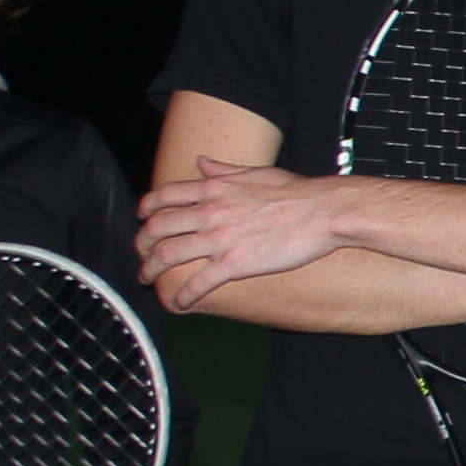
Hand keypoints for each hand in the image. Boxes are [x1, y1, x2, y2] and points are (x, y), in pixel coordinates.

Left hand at [138, 157, 354, 309]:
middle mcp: (210, 212)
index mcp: (214, 189)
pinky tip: (178, 303)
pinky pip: (198, 282)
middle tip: (142, 256)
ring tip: (149, 280)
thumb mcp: (255, 172)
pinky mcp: (235, 264)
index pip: (164, 195)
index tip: (142, 219)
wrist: (323, 211)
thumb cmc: (296, 192)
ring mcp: (220, 238)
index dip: (146, 208)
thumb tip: (202, 162)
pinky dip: (182, 295)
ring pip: (169, 255)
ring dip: (152, 270)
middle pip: (158, 228)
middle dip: (142, 244)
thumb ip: (223, 170)